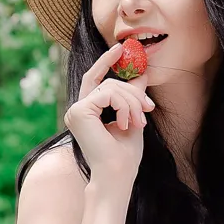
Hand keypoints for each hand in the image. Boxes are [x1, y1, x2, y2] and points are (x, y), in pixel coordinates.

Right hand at [62, 42, 152, 189]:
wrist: (117, 175)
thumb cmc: (124, 156)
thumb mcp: (132, 118)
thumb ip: (133, 97)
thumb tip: (140, 74)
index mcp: (87, 112)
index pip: (95, 79)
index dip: (106, 62)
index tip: (121, 48)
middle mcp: (77, 110)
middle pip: (107, 81)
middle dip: (132, 90)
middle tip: (148, 106)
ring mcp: (75, 110)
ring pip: (109, 86)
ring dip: (132, 102)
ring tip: (139, 122)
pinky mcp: (79, 111)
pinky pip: (107, 93)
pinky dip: (123, 105)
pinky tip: (126, 124)